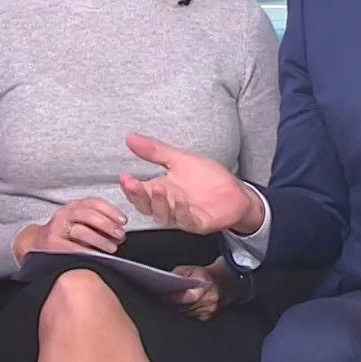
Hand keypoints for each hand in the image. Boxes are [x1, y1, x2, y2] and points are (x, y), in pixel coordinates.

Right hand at [15, 198, 128, 260]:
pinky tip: (96, 256)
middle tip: (120, 235)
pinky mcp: (52, 244)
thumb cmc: (64, 235)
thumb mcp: (80, 223)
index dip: (111, 210)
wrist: (37, 245)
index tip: (123, 220)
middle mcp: (64, 214)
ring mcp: (56, 229)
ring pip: (81, 230)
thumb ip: (98, 224)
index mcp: (74, 206)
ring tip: (112, 247)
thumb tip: (119, 232)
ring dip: (100, 239)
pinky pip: (72, 247)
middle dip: (107, 225)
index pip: (94, 202)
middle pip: (88, 215)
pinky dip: (87, 252)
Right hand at [119, 134, 263, 234]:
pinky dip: (183, 212)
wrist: (235, 191)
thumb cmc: (207, 178)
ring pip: (165, 215)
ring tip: (158, 188)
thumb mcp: (179, 159)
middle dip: (139, 196)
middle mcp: (169, 205)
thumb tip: (131, 138)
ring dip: (159, 203)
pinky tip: (181, 201)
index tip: (125, 177)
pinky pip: (188, 220)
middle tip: (134, 184)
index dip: (130, 187)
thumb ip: (155, 151)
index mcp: (162, 191)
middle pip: (147, 206)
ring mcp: (183, 215)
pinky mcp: (199, 222)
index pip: (139, 193)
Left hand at [168, 265, 223, 320]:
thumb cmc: (203, 275)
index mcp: (205, 284)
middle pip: (185, 307)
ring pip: (186, 313)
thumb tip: (165, 284)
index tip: (166, 296)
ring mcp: (210, 309)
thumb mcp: (189, 269)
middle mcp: (210, 298)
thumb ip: (177, 275)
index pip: (189, 296)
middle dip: (175, 303)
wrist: (221, 282)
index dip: (175, 297)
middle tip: (169, 298)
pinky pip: (191, 317)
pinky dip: (187, 311)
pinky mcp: (208, 316)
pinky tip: (188, 305)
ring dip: (180, 308)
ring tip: (179, 300)